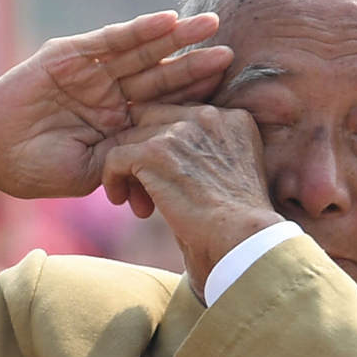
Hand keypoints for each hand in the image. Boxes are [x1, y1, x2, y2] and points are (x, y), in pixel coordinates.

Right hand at [0, 12, 233, 199]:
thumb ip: (125, 157)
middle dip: (195, 63)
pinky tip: (167, 21)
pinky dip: (138, 30)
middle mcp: (111, 92)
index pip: (165, 107)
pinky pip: (111, 40)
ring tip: (208, 25)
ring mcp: (93, 71)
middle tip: (232, 52)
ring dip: (175, 38)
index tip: (230, 95)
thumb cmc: (35, 167)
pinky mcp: (71, 54)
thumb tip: (168, 158)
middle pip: (161, 75)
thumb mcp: (91, 170)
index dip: (195, 99)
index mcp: (119, 123)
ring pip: (143, 52)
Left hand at [102, 105, 279, 295]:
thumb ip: (209, 157)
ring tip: (136, 201)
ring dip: (130, 171)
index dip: (169, 145)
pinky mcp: (155, 152)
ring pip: (133, 138)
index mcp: (233, 120)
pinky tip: (120, 200)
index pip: (184, 117)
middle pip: (155, 120)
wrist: (244, 241)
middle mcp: (209, 116)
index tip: (169, 178)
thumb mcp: (234, 177)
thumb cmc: (242, 227)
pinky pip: (116, 156)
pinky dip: (112, 178)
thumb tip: (174, 163)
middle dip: (146, 154)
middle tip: (147, 191)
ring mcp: (182, 131)